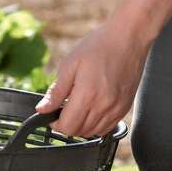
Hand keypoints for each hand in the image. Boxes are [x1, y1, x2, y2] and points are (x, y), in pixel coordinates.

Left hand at [34, 16, 149, 136]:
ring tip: (78, 108)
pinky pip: (106, 128)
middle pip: (78, 132)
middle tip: (64, 109)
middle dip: (67, 124)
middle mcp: (103, 106)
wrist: (129, 38)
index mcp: (87, 94)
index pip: (67, 126)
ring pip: (92, 132)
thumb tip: (42, 109)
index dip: (55, 124)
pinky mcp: (124, 108)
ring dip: (81, 126)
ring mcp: (116, 109)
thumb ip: (56, 91)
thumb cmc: (99, 46)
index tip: (52, 115)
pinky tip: (91, 110)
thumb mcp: (70, 64)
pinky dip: (95, 125)